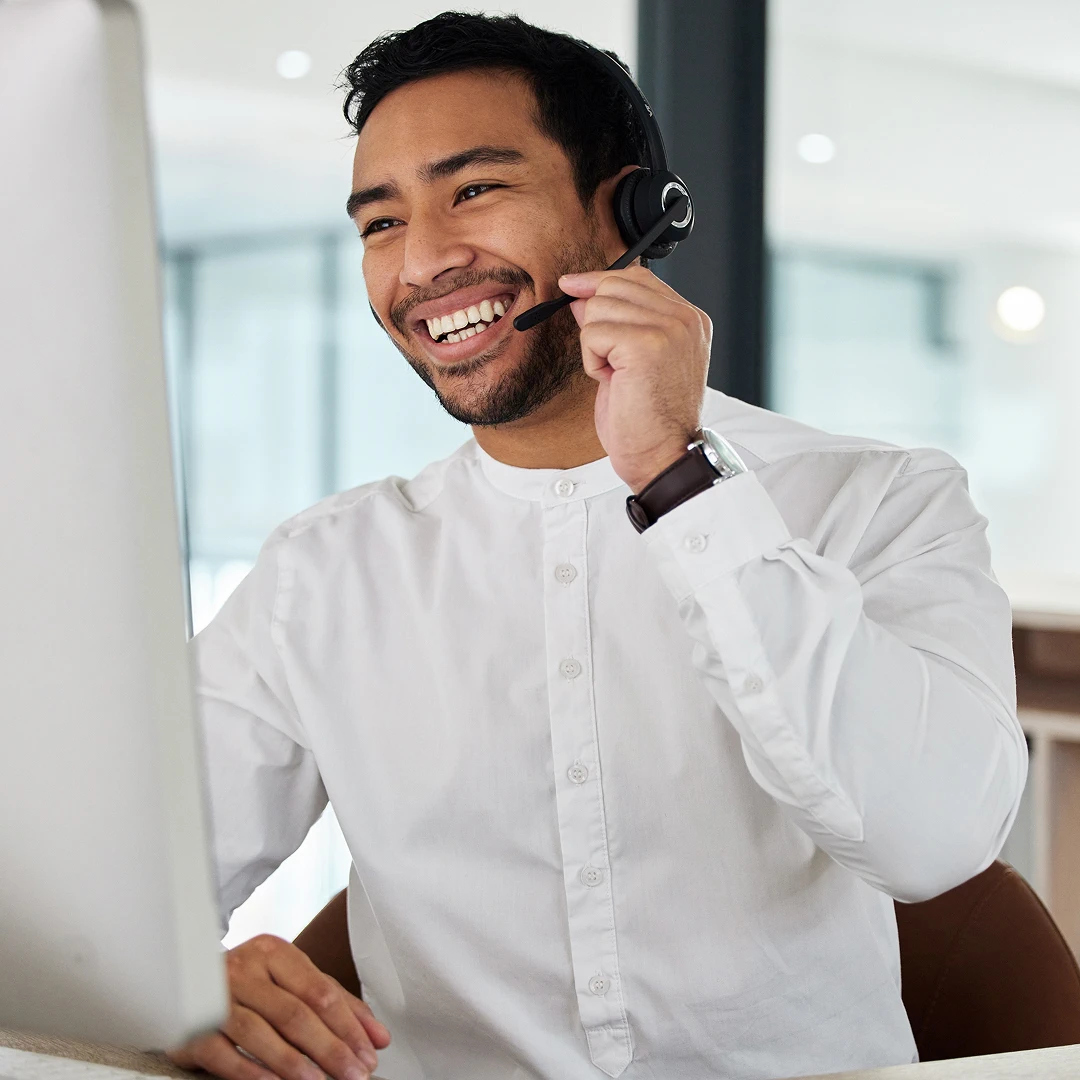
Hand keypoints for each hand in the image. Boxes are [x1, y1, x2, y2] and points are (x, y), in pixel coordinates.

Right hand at [167, 935, 390, 1079]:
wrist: (184, 985)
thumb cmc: (251, 987)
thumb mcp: (294, 984)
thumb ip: (338, 1006)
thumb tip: (378, 1037)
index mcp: (274, 953)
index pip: (320, 991)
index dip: (348, 1025)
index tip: (369, 1054)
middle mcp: (245, 969)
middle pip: (295, 1013)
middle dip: (330, 1049)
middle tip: (354, 1074)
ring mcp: (216, 997)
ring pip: (261, 1033)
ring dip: (294, 1063)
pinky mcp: (192, 1027)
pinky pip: (225, 1054)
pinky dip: (252, 1073)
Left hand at [559, 265, 709, 492]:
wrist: (662, 456)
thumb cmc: (648, 420)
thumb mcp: (634, 361)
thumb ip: (618, 323)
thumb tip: (580, 296)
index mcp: (689, 320)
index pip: (637, 278)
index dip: (599, 281)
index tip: (572, 287)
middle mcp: (685, 319)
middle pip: (614, 286)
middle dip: (595, 321)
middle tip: (607, 360)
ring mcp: (669, 329)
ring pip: (599, 308)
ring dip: (595, 346)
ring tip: (616, 376)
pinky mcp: (646, 344)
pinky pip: (593, 333)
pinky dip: (592, 360)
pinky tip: (612, 381)